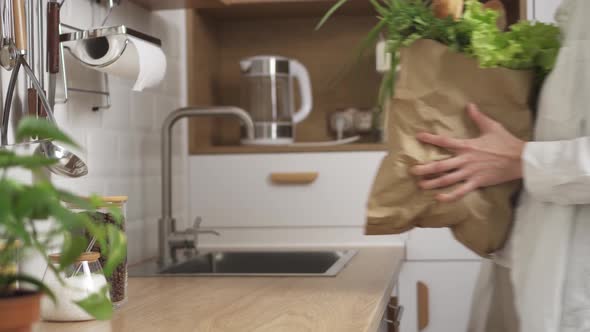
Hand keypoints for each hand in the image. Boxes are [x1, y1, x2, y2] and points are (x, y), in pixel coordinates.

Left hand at [410, 104, 525, 202]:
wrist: (521, 159)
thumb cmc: (506, 142)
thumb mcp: (492, 126)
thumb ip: (478, 117)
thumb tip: (470, 105)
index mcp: (467, 146)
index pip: (445, 141)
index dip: (430, 138)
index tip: (418, 136)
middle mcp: (466, 160)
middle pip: (441, 165)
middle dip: (425, 169)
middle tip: (412, 171)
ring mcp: (470, 173)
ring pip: (447, 180)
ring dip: (433, 183)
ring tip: (421, 185)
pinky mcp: (477, 183)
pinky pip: (461, 191)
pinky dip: (450, 196)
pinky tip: (439, 198)